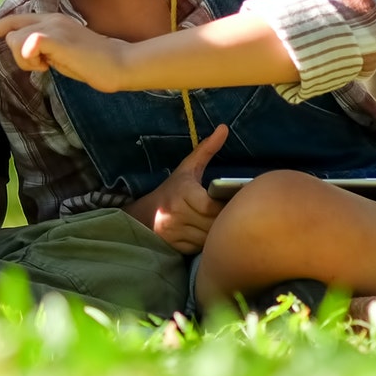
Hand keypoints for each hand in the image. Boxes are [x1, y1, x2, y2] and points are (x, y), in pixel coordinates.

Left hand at [0, 12, 134, 91]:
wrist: (119, 63)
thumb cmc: (93, 64)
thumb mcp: (62, 55)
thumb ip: (43, 51)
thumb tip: (28, 55)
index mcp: (52, 21)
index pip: (15, 21)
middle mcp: (50, 19)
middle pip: (10, 29)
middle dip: (10, 48)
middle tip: (24, 59)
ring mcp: (53, 27)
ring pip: (15, 41)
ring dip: (26, 61)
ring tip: (50, 66)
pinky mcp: (56, 38)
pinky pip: (27, 44)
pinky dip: (30, 56)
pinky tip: (48, 65)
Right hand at [124, 125, 226, 254]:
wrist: (144, 214)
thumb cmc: (171, 190)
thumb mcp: (187, 169)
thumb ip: (206, 150)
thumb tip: (225, 128)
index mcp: (183, 193)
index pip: (212, 207)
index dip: (224, 206)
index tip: (230, 203)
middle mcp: (177, 214)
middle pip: (213, 223)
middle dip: (223, 220)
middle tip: (231, 215)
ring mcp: (175, 232)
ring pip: (208, 238)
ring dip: (216, 233)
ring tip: (220, 225)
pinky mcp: (176, 246)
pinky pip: (200, 247)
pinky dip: (205, 243)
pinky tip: (206, 235)